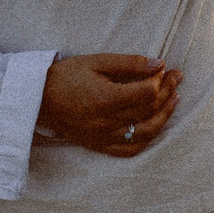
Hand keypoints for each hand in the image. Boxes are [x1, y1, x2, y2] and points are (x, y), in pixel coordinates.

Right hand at [37, 54, 179, 157]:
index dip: (160, 79)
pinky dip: (148, 138)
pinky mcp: (99, 146)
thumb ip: (130, 63)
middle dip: (167, 92)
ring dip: (164, 115)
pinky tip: (157, 124)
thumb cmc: (66, 76)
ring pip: (145, 132)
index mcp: (104, 99)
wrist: (37, 99)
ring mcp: (103, 137)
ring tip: (174, 98)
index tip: (163, 68)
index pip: (146, 93)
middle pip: (148, 111)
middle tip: (176, 76)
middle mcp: (105, 122)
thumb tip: (159, 63)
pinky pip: (130, 150)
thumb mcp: (97, 62)